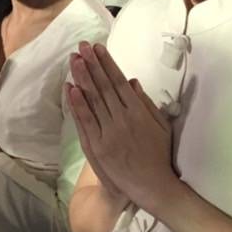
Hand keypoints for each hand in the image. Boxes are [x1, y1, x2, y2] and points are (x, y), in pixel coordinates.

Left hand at [65, 42, 176, 210]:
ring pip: (93, 100)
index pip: (119, 81)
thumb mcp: (161, 126)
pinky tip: (70, 88)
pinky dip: (77, 105)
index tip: (98, 48)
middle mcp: (122, 118)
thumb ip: (147, 103)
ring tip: (74, 59)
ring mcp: (108, 132)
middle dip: (92, 64)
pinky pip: (85, 121)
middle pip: (104, 86)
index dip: (107, 63)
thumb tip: (133, 82)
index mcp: (139, 111)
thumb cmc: (159, 155)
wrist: (151, 185)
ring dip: (82, 78)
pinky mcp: (97, 146)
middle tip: (81, 46)